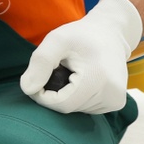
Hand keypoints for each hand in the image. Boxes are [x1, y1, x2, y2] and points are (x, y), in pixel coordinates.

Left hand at [21, 0, 142, 114]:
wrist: (110, 33)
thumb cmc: (81, 35)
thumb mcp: (56, 40)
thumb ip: (41, 62)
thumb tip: (28, 90)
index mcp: (98, 80)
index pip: (60, 104)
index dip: (43, 95)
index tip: (40, 76)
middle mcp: (112, 96)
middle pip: (67, 108)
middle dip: (54, 93)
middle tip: (57, 69)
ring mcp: (115, 101)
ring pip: (75, 109)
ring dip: (66, 94)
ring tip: (72, 72)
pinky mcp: (115, 103)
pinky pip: (85, 107)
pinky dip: (76, 97)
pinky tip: (81, 79)